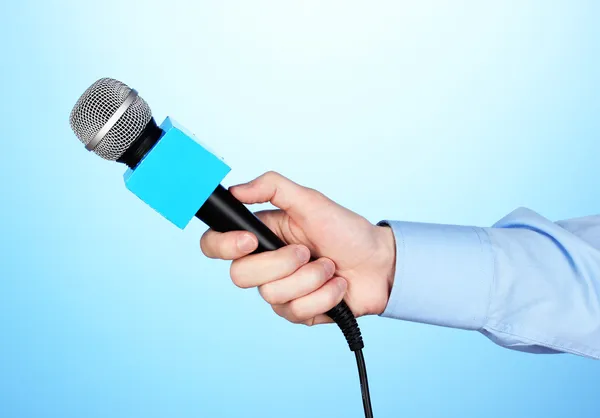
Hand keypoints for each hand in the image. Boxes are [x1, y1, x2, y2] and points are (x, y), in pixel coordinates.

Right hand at [200, 171, 395, 325]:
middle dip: (282, 263)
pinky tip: (338, 286)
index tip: (251, 240)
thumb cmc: (346, 231)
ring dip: (311, 278)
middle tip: (308, 251)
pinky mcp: (298, 312)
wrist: (380, 264)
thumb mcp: (311, 201)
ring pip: (272, 295)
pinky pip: (297, 311)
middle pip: (240, 276)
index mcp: (261, 236)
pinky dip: (325, 296)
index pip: (215, 244)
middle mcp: (265, 265)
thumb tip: (236, 190)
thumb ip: (273, 187)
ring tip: (330, 267)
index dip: (223, 245)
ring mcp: (280, 291)